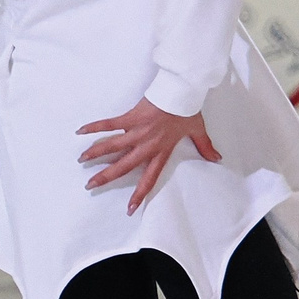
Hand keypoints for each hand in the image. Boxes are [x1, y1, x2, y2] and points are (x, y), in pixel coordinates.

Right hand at [78, 99, 220, 215]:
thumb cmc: (188, 110)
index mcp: (161, 151)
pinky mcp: (130, 117)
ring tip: (81, 160)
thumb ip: (205, 147)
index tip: (129, 208)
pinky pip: (109, 124)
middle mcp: (146, 145)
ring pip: (112, 146)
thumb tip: (218, 159)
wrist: (181, 90)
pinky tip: (80, 131)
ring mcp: (136, 131)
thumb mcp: (197, 131)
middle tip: (90, 185)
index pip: (149, 177)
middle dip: (106, 176)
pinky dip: (95, 127)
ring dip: (95, 153)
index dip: (139, 194)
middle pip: (123, 165)